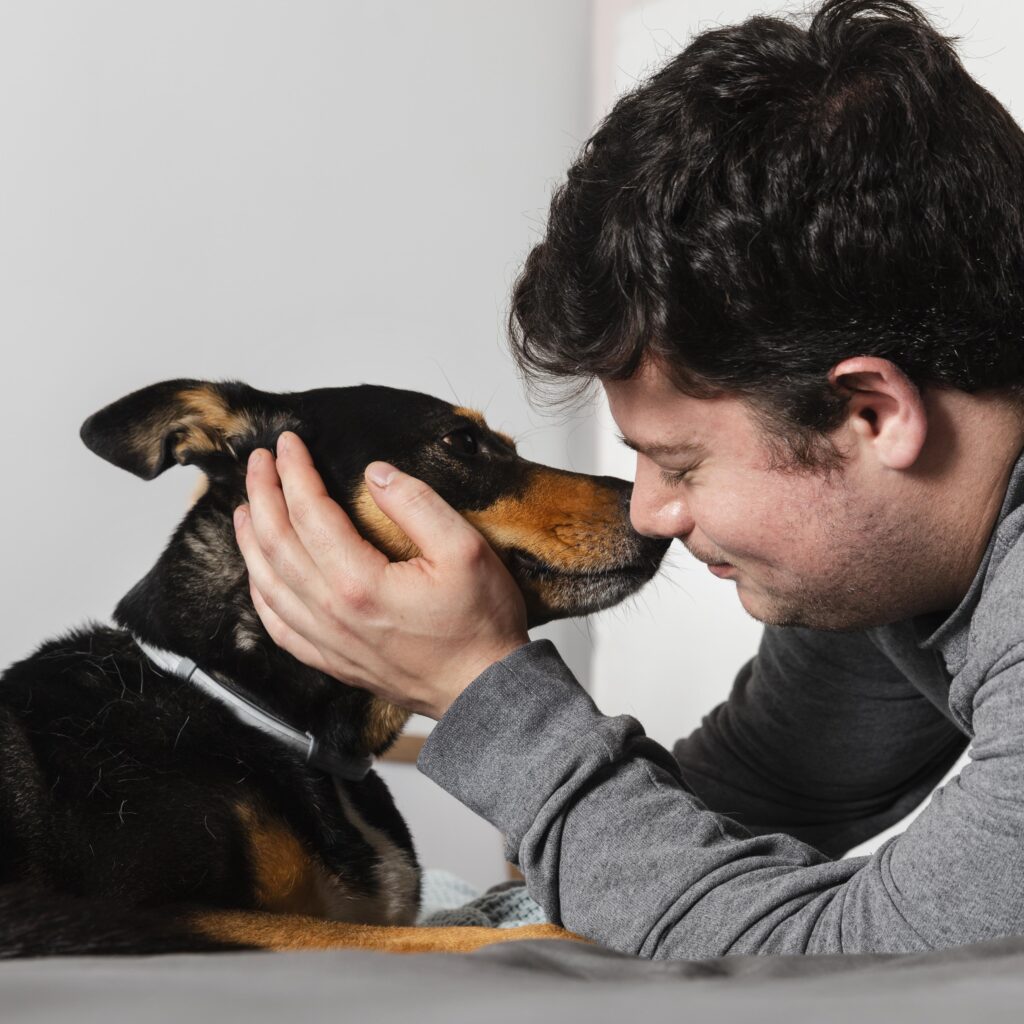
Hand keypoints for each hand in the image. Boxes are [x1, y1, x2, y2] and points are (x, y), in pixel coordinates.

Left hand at [232, 432, 528, 718]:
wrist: (486, 690)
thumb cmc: (480, 624)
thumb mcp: (465, 549)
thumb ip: (417, 505)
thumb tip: (375, 474)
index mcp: (359, 583)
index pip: (308, 512)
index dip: (294, 471)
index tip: (287, 442)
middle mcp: (332, 613)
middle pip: (277, 543)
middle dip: (262, 494)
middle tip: (258, 460)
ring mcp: (328, 641)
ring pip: (268, 583)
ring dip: (250, 540)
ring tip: (244, 508)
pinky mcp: (332, 661)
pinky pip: (277, 625)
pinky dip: (260, 592)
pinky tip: (259, 576)